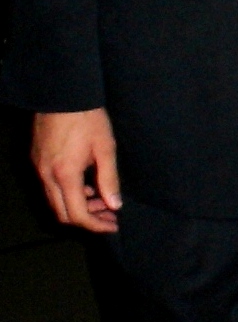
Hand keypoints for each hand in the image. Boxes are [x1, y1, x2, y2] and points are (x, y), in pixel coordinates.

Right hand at [32, 108, 122, 232]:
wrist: (63, 96)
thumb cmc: (88, 119)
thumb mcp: (105, 148)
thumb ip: (109, 179)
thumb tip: (115, 205)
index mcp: (65, 175)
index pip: (77, 214)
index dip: (96, 225)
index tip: (113, 225)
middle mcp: (47, 176)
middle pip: (63, 213)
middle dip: (87, 219)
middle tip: (110, 217)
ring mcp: (39, 169)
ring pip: (55, 201)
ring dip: (78, 207)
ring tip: (103, 202)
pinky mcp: (38, 161)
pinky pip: (50, 188)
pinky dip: (68, 194)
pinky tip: (87, 187)